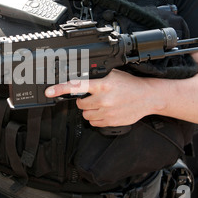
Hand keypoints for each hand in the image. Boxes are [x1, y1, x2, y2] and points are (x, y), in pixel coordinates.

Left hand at [45, 69, 161, 127]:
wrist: (148, 97)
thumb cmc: (130, 85)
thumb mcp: (112, 75)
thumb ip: (95, 77)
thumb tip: (79, 78)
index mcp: (102, 85)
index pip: (77, 86)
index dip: (60, 89)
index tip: (49, 91)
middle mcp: (103, 99)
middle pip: (80, 104)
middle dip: (83, 100)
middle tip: (94, 96)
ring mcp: (107, 112)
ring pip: (86, 114)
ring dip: (90, 110)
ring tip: (102, 104)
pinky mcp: (111, 122)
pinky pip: (94, 123)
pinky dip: (97, 118)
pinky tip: (106, 111)